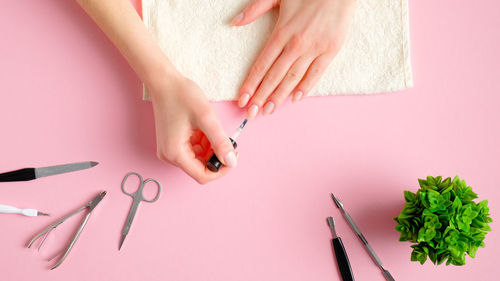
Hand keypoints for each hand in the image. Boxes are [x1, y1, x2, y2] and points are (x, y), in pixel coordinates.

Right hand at [149, 73, 236, 183]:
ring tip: (212, 128)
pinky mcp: (172, 143)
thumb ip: (220, 142)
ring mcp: (169, 150)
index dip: (221, 170)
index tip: (233, 156)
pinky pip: (192, 151)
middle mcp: (169, 156)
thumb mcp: (206, 118)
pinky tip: (204, 128)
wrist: (164, 81)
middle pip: (200, 168)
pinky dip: (203, 143)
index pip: (202, 176)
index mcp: (175, 153)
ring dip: (210, 148)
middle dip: (216, 156)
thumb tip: (232, 162)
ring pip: (198, 159)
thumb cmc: (181, 95)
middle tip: (226, 139)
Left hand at [233, 0, 355, 117]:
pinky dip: (305, 87)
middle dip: (261, 96)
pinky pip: (316, 73)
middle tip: (251, 113)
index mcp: (281, 32)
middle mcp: (296, 44)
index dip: (250, 84)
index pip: (262, 65)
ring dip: (279, 96)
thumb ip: (254, 9)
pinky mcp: (331, 50)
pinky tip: (294, 99)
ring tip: (268, 111)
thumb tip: (234, 22)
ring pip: (293, 78)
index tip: (242, 99)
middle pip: (274, 76)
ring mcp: (315, 48)